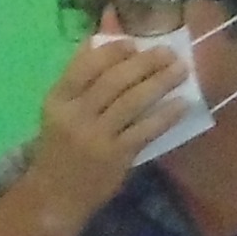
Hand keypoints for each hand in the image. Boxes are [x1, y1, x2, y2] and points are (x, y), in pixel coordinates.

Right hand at [24, 36, 186, 223]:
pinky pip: (145, 130)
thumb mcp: (60, 111)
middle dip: (145, 63)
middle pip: (113, 80)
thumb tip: (104, 40)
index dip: (112, 51)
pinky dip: (166, 115)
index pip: (85, 66)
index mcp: (58, 99)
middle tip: (168, 53)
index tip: (134, 43)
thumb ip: (82, 79)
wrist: (55, 196)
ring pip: (132, 102)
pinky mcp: (115, 158)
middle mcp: (75, 116)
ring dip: (160, 82)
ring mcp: (96, 137)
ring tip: (181, 70)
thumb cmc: (60, 148)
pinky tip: (182, 104)